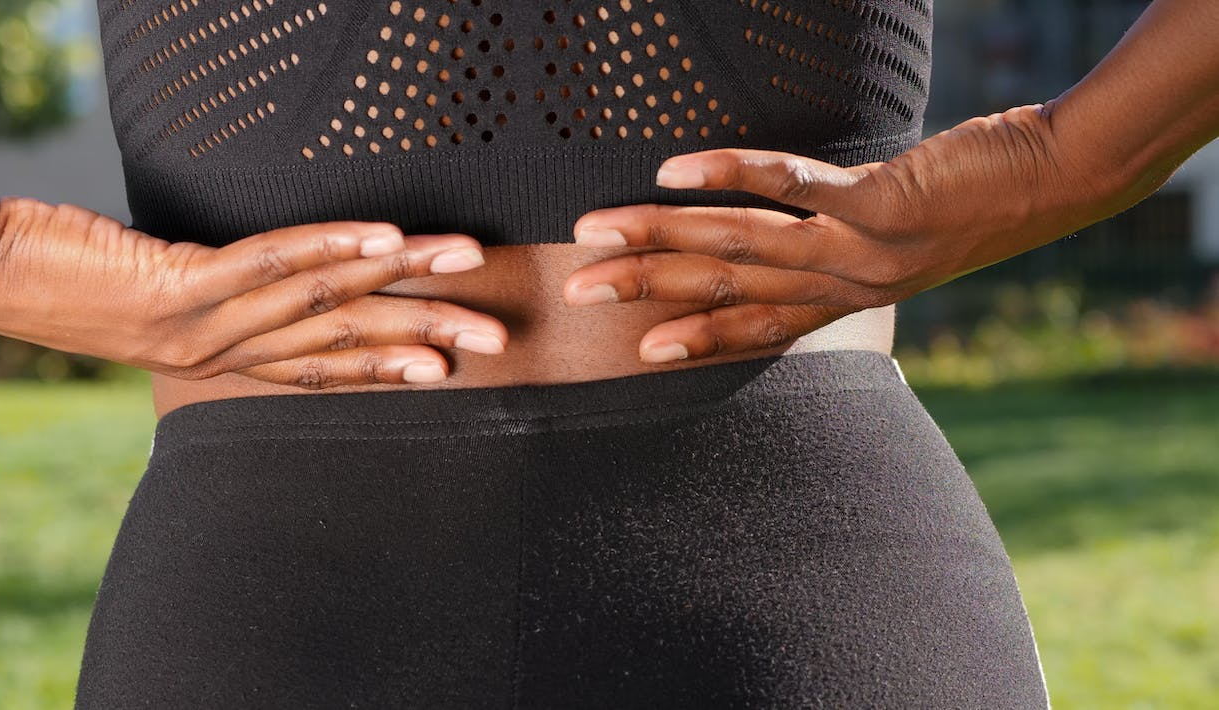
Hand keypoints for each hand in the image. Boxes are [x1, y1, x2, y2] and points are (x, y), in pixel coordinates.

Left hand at [0, 186, 507, 385]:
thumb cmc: (69, 276)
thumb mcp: (157, 297)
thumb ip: (221, 298)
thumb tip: (276, 279)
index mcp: (221, 359)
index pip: (323, 365)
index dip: (391, 365)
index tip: (449, 364)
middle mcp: (222, 352)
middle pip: (342, 343)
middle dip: (423, 337)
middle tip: (493, 337)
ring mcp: (203, 322)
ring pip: (323, 302)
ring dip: (401, 280)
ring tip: (463, 262)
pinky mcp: (179, 281)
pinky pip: (271, 265)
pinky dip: (335, 250)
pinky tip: (386, 238)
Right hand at [562, 104, 1130, 362]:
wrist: (1058, 181)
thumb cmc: (971, 202)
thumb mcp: (897, 242)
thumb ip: (839, 246)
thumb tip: (783, 230)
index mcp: (845, 299)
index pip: (754, 328)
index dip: (692, 339)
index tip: (635, 348)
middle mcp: (844, 285)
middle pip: (727, 290)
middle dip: (647, 289)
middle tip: (578, 288)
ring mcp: (858, 248)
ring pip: (741, 247)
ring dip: (661, 238)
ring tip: (598, 230)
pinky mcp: (879, 202)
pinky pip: (790, 186)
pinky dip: (728, 175)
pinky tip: (675, 169)